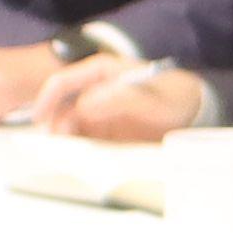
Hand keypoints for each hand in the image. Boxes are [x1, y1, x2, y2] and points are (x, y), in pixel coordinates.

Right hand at [48, 62, 210, 144]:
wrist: (192, 112)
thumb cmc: (172, 97)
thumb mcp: (149, 98)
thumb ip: (119, 99)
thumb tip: (84, 106)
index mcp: (99, 71)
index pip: (62, 82)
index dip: (46, 100)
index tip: (39, 120)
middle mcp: (93, 90)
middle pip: (60, 108)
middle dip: (54, 127)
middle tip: (59, 147)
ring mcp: (97, 111)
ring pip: (68, 126)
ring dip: (64, 141)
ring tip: (67, 158)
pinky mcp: (104, 131)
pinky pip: (83, 140)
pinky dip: (77, 150)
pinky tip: (80, 161)